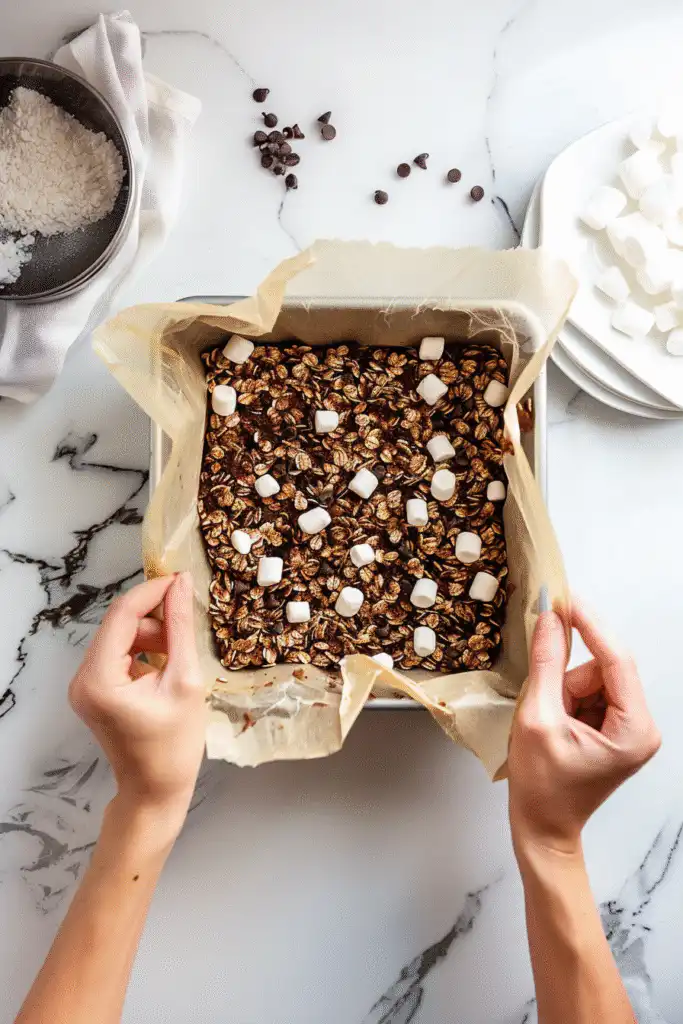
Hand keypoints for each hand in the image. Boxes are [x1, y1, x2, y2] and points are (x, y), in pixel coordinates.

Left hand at [69, 574, 204, 830]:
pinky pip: (119, 654)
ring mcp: (84, 686)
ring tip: (179, 658)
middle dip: (156, 619)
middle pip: (120, 625)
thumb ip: (181, 628)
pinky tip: (165, 669)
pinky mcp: (93, 691)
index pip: (122, 615)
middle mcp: (82, 679)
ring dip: (152, 637)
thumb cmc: (175, 745)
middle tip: (188, 627)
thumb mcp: (186, 680)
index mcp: (99, 679)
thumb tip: (182, 584)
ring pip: (121, 637)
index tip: (182, 580)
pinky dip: (144, 652)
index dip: (152, 592)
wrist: (156, 790)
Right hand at [508, 599, 659, 856]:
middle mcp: (642, 725)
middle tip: (542, 700)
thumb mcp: (537, 719)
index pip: (616, 659)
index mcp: (635, 729)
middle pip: (603, 668)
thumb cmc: (541, 787)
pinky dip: (565, 698)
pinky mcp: (614, 727)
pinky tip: (554, 723)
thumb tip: (549, 618)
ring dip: (563, 690)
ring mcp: (629, 726)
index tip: (564, 597)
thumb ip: (546, 664)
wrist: (542, 827)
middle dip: (566, 677)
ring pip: (592, 677)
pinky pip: (589, 691)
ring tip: (547, 724)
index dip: (589, 624)